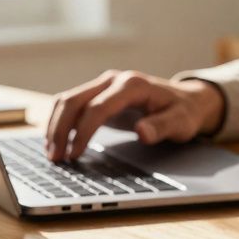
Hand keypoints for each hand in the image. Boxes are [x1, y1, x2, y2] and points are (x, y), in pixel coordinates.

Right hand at [44, 71, 225, 160]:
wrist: (186, 100)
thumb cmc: (184, 112)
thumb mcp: (181, 123)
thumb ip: (162, 127)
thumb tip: (142, 132)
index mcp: (132, 85)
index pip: (97, 107)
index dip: (83, 132)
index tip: (74, 155)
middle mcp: (114, 80)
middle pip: (74, 100)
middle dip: (60, 129)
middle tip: (55, 159)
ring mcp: (104, 85)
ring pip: (67, 101)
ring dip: (55, 126)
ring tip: (52, 154)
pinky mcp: (99, 94)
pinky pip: (71, 105)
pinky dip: (60, 122)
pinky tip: (58, 143)